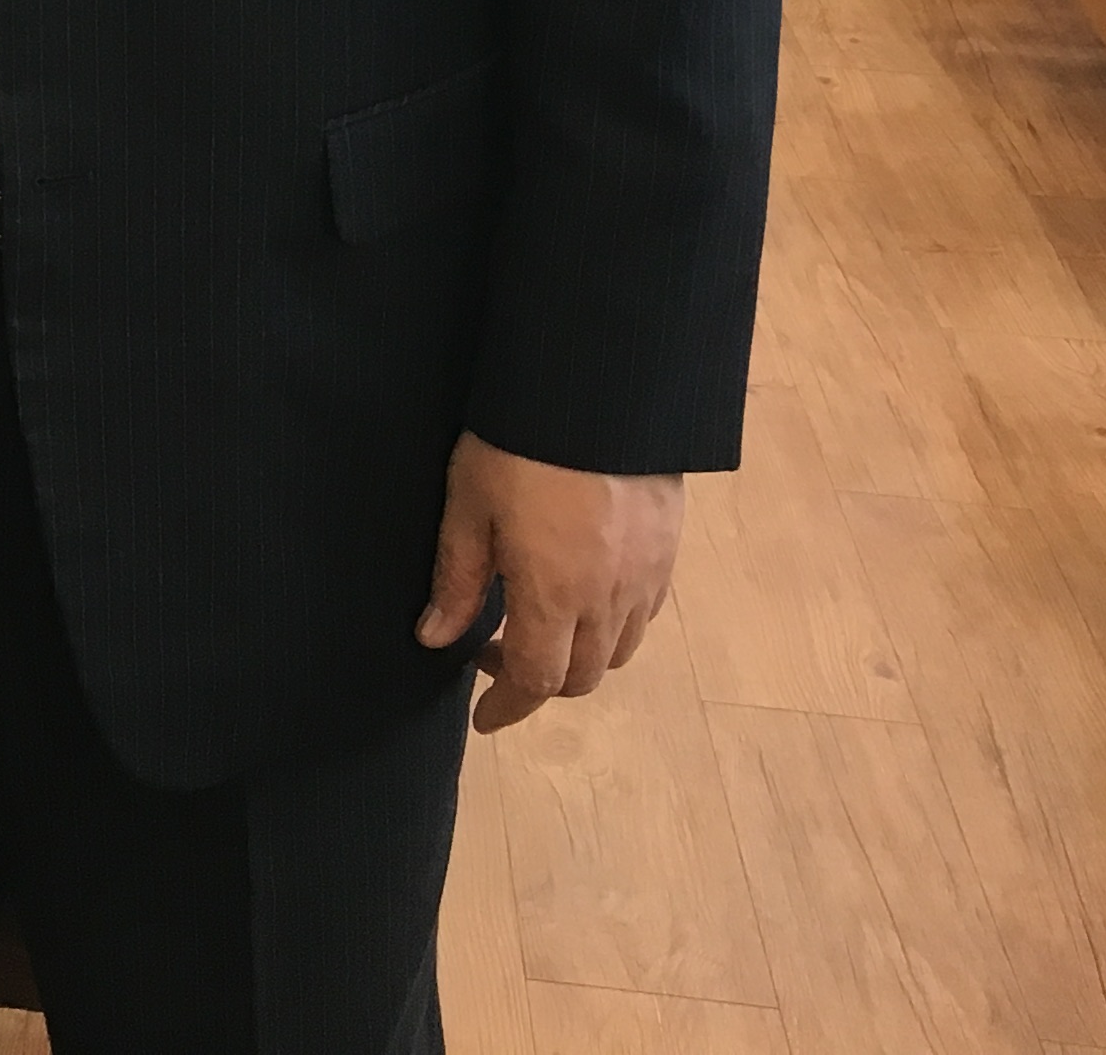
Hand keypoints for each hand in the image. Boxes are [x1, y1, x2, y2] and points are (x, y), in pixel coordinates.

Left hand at [414, 430, 685, 732]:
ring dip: (581, 656)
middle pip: (584, 677)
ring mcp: (647, 575)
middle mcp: (609, 599)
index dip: (508, 707)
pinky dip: (615, 624)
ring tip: (542, 624)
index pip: (536, 681)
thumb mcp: (468, 505)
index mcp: (553, 597)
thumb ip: (457, 578)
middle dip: (540, 683)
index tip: (483, 717)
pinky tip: (586, 592)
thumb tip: (436, 638)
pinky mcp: (669, 548)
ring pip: (621, 649)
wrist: (599, 388)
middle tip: (497, 654)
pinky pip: (646, 612)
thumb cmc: (518, 445)